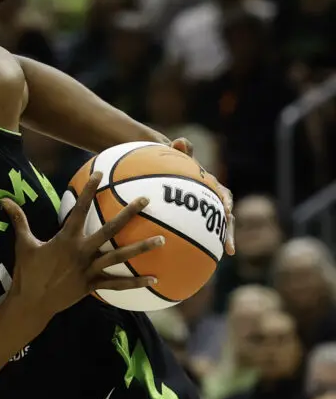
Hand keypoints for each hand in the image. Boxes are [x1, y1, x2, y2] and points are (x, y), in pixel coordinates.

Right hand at [0, 172, 163, 324]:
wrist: (31, 303)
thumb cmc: (27, 272)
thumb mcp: (23, 244)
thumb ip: (18, 220)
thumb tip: (5, 200)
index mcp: (66, 239)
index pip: (80, 210)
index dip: (90, 191)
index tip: (100, 175)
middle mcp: (81, 252)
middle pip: (110, 230)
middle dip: (128, 214)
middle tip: (146, 201)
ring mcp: (89, 270)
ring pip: (119, 257)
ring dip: (141, 248)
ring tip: (161, 240)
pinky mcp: (92, 286)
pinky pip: (117, 284)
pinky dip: (135, 282)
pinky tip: (154, 278)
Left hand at [170, 138, 234, 254]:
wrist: (169, 174)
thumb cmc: (174, 164)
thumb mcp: (176, 155)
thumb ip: (181, 150)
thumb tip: (181, 141)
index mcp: (211, 186)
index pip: (224, 194)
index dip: (226, 201)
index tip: (227, 210)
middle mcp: (213, 199)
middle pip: (226, 216)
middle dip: (229, 230)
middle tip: (230, 245)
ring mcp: (206, 211)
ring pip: (218, 226)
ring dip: (223, 239)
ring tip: (225, 253)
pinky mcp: (198, 219)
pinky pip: (202, 232)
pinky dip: (203, 242)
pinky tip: (196, 257)